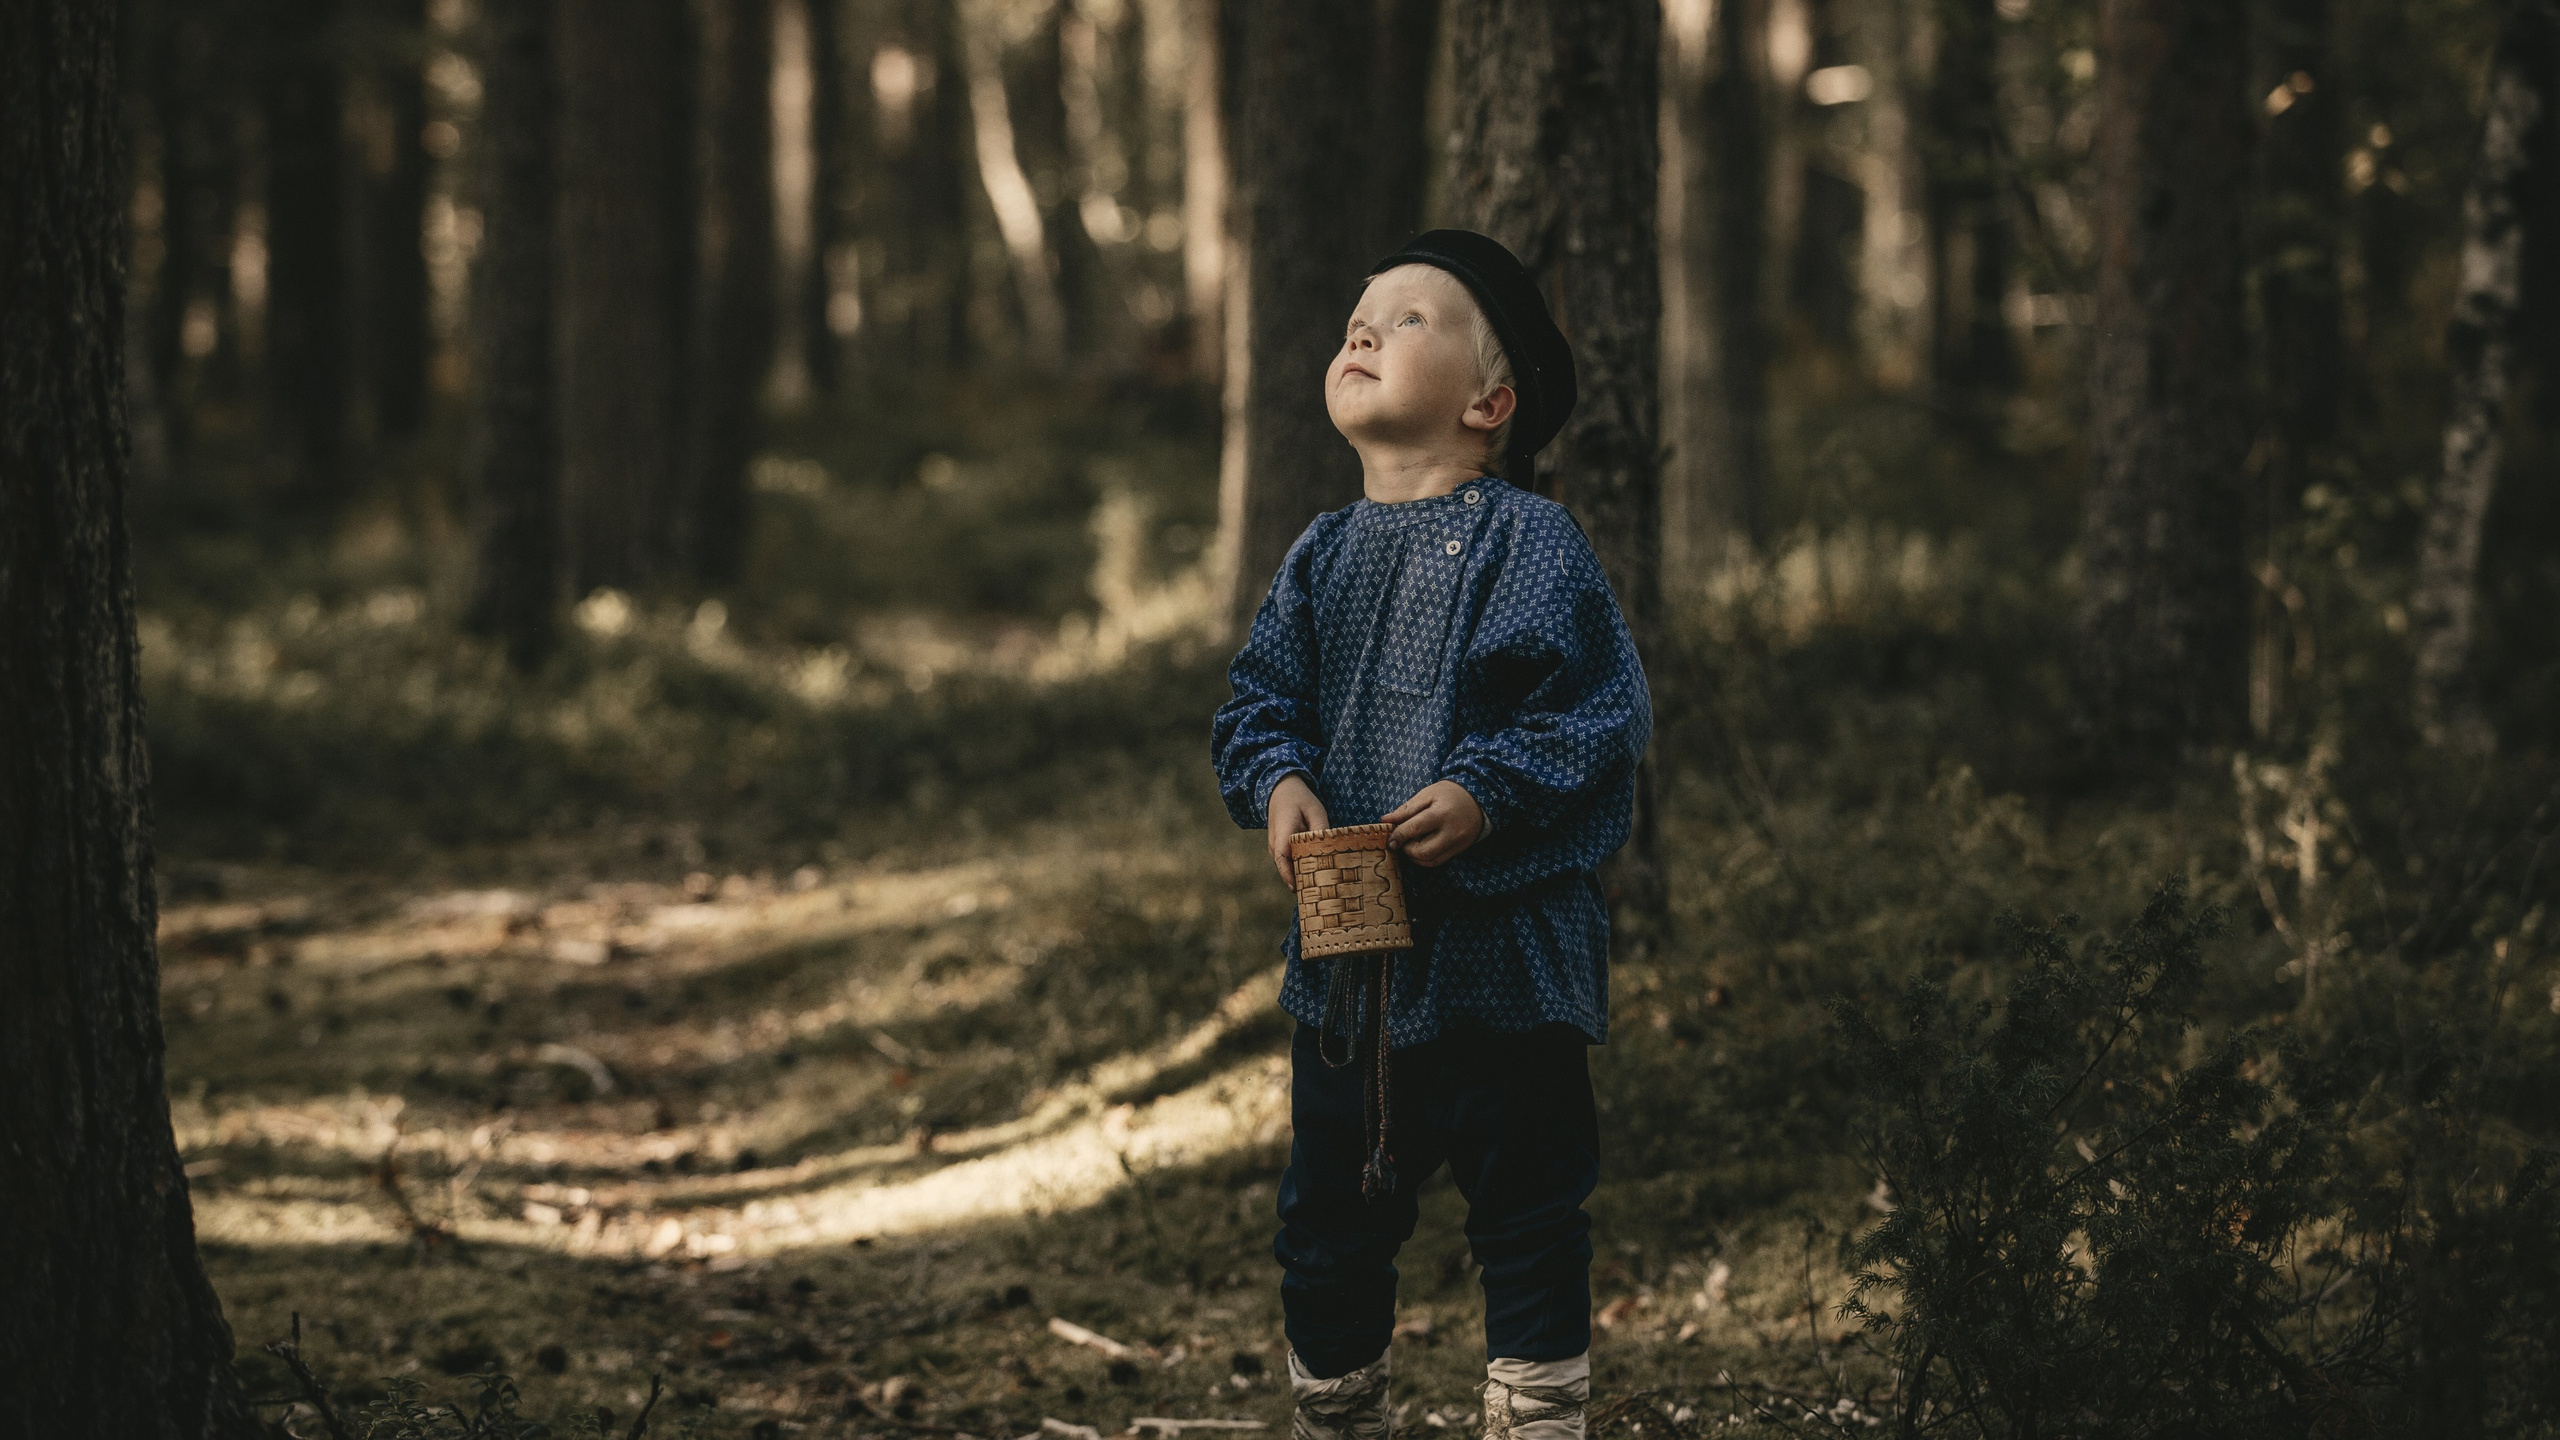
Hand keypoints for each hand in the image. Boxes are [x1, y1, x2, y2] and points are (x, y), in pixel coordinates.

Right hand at [1266, 773, 1330, 887]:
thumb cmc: (1300, 800)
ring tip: (1323, 887)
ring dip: (1303, 875)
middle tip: (1321, 893)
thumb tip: (1329, 849)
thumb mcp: (1315, 810)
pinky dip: (1302, 868)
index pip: (1282, 858)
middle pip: (1287, 868)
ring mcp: (1277, 849)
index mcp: (1283, 832)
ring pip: (1289, 867)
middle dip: (1302, 881)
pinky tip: (1318, 875)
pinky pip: (1291, 863)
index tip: (1297, 889)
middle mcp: (1276, 845)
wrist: (1281, 792)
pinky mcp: (1282, 850)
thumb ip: (1321, 829)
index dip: (1289, 875)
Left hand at [1383, 781, 1485, 867]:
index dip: (1399, 835)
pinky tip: (1422, 846)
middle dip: (1406, 849)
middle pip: (1423, 852)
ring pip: (1430, 861)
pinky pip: (1438, 861)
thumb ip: (1406, 809)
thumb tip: (1386, 820)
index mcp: (1442, 814)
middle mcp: (1452, 832)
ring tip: (1412, 842)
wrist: (1478, 799)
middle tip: (1402, 840)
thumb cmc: (1450, 794)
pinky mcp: (1459, 850)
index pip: (1415, 829)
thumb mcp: (1427, 794)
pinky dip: (1425, 858)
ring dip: (1415, 856)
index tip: (1389, 838)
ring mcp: (1457, 844)